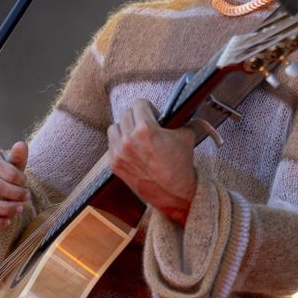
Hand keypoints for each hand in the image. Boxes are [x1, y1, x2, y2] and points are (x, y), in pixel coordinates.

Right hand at [0, 141, 29, 253]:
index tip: (25, 182)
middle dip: (16, 194)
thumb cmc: (4, 170)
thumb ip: (18, 155)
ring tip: (20, 209)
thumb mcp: (12, 162)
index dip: (20, 179)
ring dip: (7, 209)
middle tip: (27, 197)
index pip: (6, 172)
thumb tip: (21, 145)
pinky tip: (8, 221)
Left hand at [107, 99, 196, 224]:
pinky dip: (119, 144)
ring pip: (114, 127)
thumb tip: (182, 111)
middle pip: (126, 114)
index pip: (139, 103)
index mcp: (145, 129)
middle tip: (146, 124)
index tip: (153, 113)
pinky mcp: (114, 165)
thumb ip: (182, 119)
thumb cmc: (180, 165)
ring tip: (135, 135)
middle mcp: (129, 139)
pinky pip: (111, 145)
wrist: (174, 193)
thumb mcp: (186, 136)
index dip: (148, 107)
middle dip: (137, 117)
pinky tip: (131, 148)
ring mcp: (119, 153)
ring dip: (124, 128)